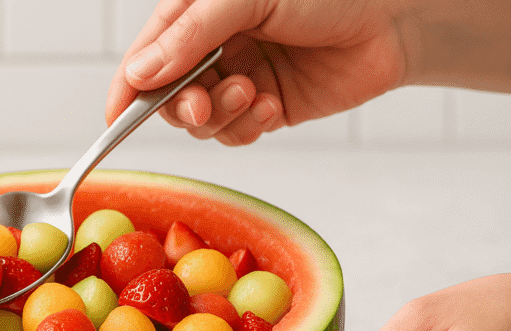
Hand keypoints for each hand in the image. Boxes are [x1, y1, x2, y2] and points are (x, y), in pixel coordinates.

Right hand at [106, 0, 406, 144]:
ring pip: (201, 122)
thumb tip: (139, 73)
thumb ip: (191, 35)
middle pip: (168, 97)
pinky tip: (273, 106)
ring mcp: (238, 79)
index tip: (115, 118)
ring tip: (255, 94)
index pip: (146, 57)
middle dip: (182, 106)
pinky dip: (247, 127)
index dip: (126, 89)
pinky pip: (235, 135)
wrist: (395, 18)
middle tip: (202, 106)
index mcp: (197, 14)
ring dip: (221, 116)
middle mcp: (213, 48)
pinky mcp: (266, 108)